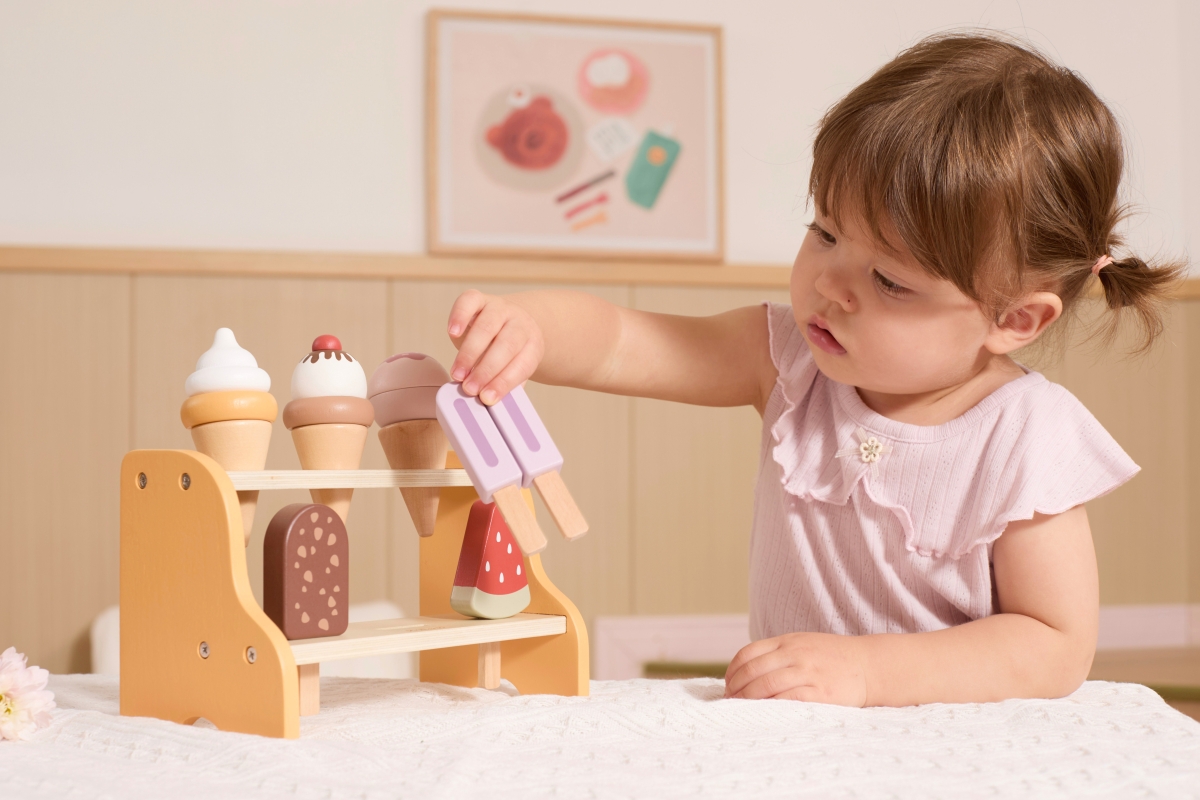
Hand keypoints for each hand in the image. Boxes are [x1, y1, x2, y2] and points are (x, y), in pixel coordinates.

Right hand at [447, 290, 544, 404]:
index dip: (503, 383)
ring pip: (486, 327)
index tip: (487, 398)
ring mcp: (500, 308)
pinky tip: (453, 333)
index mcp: (533, 344)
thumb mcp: (511, 368)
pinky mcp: (480, 299)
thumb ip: (503, 384)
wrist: (506, 322)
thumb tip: (489, 403)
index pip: (522, 365)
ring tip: (458, 374)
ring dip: (469, 354)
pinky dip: (459, 316)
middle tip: (470, 388)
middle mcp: (519, 323)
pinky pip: (470, 301)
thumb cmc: (506, 352)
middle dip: (486, 370)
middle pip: (506, 346)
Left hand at [723, 632, 868, 705]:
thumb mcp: (803, 644)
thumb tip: (746, 671)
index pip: (748, 653)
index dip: (732, 671)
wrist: (870, 665)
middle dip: (736, 688)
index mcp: (788, 641)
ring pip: (766, 685)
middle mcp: (795, 654)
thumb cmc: (832, 658)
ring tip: (741, 710)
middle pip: (753, 670)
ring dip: (748, 699)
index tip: (728, 685)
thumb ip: (778, 653)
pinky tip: (763, 713)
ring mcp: (808, 672)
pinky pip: (788, 699)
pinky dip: (771, 706)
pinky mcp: (821, 692)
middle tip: (729, 702)